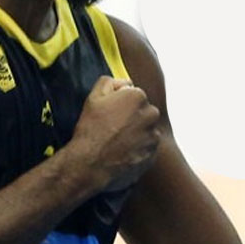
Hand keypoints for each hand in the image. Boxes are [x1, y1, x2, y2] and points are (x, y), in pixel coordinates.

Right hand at [69, 76, 161, 192]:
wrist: (91, 162)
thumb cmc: (91, 128)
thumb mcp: (93, 97)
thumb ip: (110, 82)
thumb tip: (124, 83)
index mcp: (138, 97)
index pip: (135, 95)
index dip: (121, 104)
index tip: (111, 113)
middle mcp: (150, 114)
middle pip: (144, 111)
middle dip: (133, 117)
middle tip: (115, 127)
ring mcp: (153, 135)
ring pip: (147, 129)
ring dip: (137, 133)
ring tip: (118, 141)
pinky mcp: (153, 153)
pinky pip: (148, 147)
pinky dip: (139, 148)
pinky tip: (123, 151)